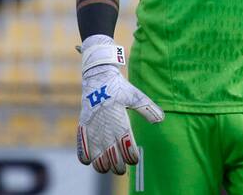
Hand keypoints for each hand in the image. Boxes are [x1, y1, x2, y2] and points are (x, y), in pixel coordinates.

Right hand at [77, 35, 163, 173]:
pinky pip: (81, 148)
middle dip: (119, 167)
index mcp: (120, 121)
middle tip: (121, 167)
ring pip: (97, 159)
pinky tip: (91, 158)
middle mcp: (106, 128)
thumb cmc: (119, 86)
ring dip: (103, 166)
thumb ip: (148, 109)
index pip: (128, 149)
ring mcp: (93, 128)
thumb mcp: (135, 95)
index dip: (132, 158)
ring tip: (107, 165)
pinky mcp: (83, 126)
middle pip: (114, 160)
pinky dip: (86, 157)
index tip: (134, 158)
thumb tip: (161, 120)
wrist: (97, 75)